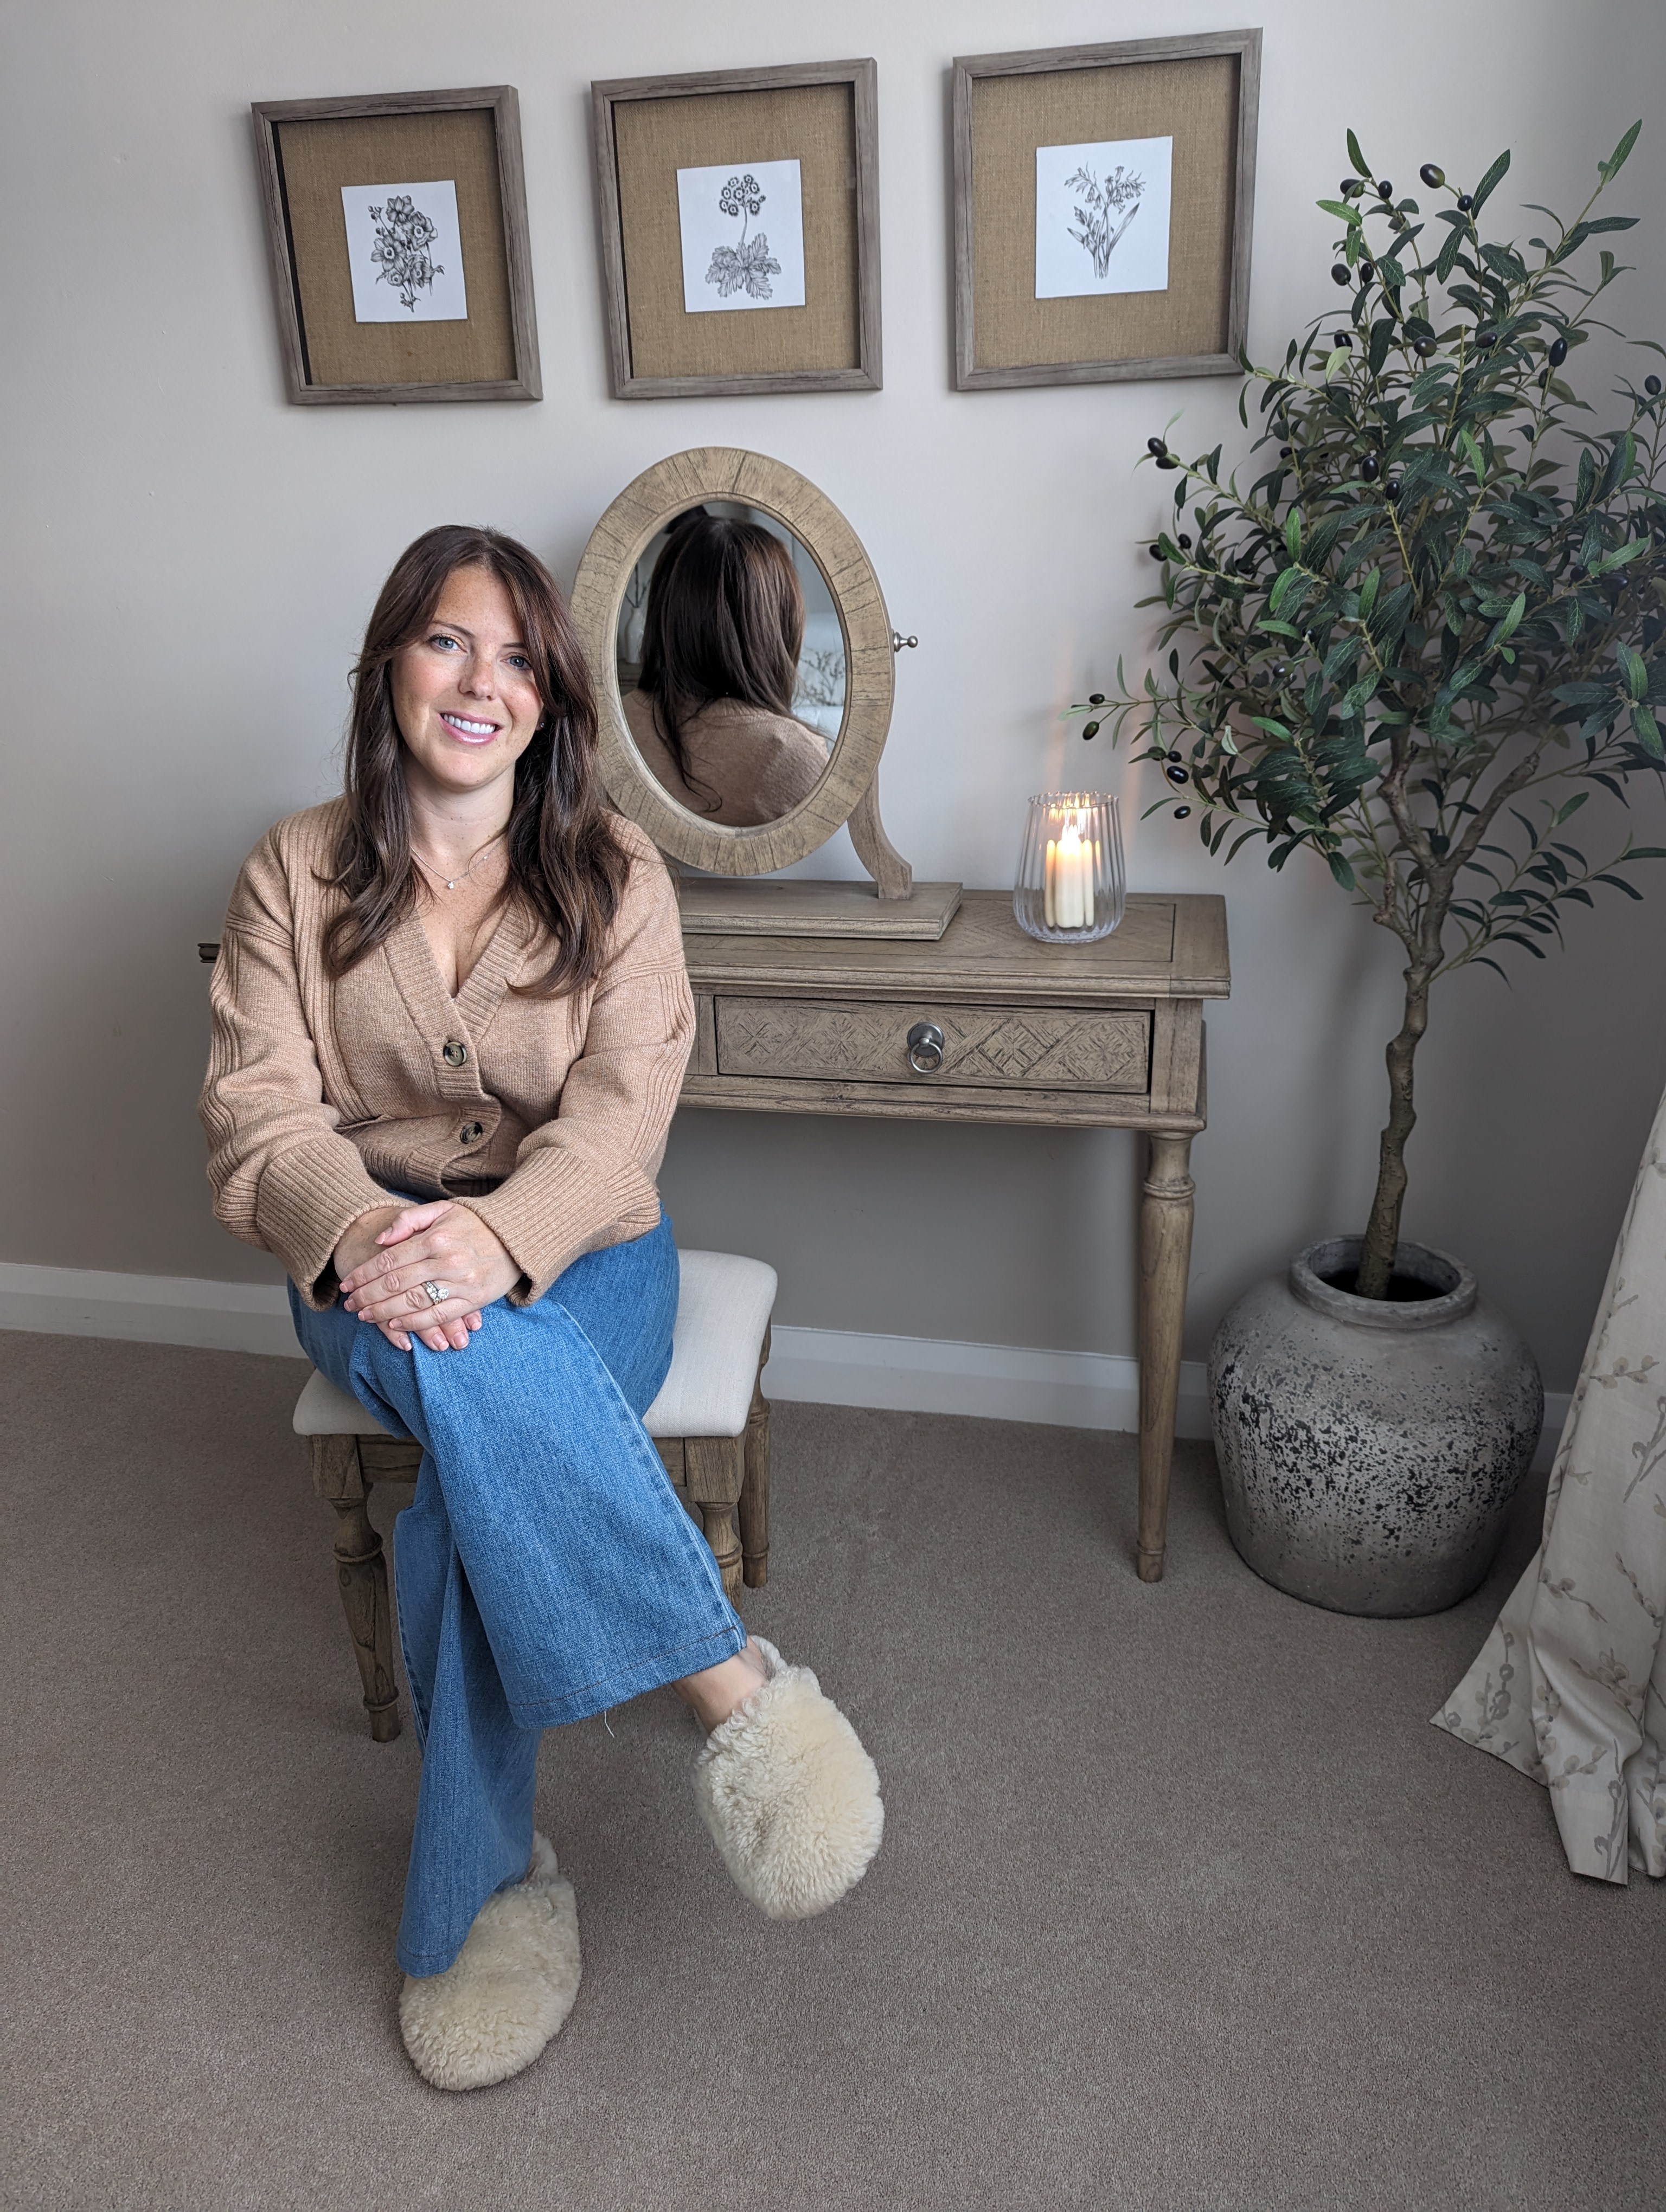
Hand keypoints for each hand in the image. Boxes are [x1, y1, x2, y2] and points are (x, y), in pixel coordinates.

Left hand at [335, 1201, 517, 1352]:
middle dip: (367, 1296)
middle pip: (395, 1284)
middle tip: (350, 1304)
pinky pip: (437, 1316)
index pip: (389, 1261)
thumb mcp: (442, 1210)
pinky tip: (395, 1325)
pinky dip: (413, 1323)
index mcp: (435, 1239)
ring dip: (383, 1312)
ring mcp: (460, 1283)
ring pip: (412, 1302)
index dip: (364, 1275)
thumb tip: (380, 1240)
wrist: (518, 1236)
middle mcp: (446, 1262)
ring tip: (364, 1316)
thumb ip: (409, 1220)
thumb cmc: (476, 1222)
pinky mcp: (473, 1300)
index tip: (347, 1284)